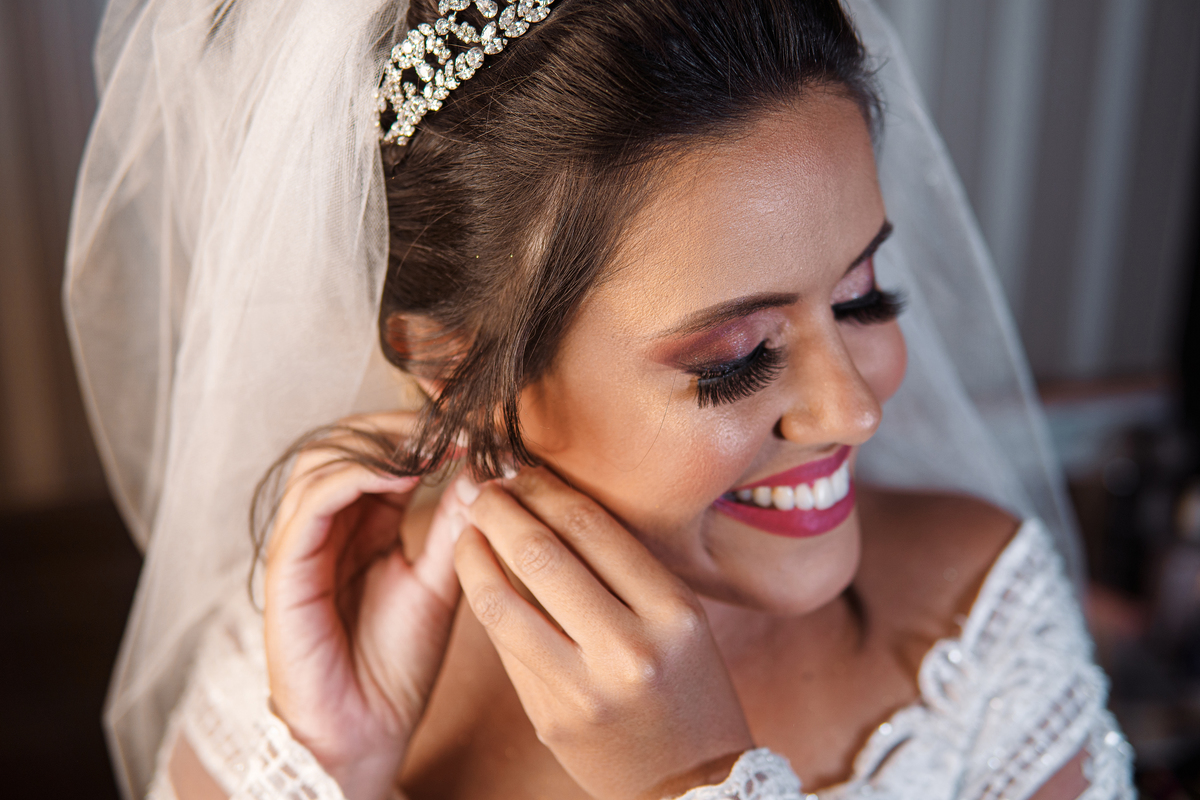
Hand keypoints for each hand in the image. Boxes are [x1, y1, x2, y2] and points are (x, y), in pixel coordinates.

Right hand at [263, 413, 460, 799]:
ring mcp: (302, 544)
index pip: (378, 453)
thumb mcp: (438, 582)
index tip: (474, 428)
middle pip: (344, 442)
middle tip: (452, 425)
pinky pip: (312, 504)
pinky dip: (354, 475)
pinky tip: (401, 471)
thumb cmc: (397, 664)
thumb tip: (482, 470)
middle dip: (398, 426)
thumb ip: (452, 528)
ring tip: (432, 445)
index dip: (423, 434)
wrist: (366, 731)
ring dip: (378, 443)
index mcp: (361, 526)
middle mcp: (327, 527)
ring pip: (322, 461)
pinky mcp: (287, 569)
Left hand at [453, 466, 753, 799]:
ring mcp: (583, 690)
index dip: (545, 488)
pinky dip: (487, 602)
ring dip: (474, 554)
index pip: (591, 526)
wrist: (689, 783)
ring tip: (468, 529)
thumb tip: (545, 503)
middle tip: (483, 488)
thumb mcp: (680, 617)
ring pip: (502, 602)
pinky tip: (480, 578)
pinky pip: (504, 646)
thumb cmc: (687, 685)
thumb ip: (621, 566)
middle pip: (542, 554)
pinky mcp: (547, 719)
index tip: (523, 471)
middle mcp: (629, 650)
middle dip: (500, 510)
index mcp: (673, 612)